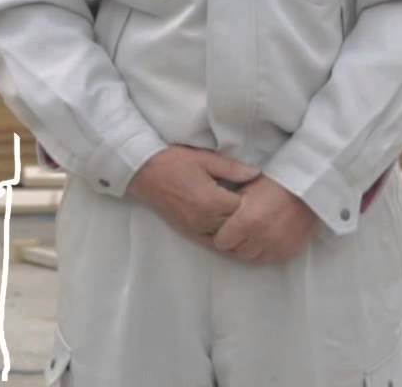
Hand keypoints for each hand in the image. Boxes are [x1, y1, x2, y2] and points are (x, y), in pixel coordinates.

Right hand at [127, 147, 258, 247]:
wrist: (144, 172)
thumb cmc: (174, 161)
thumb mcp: (205, 159)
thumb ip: (232, 168)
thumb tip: (257, 173)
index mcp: (211, 200)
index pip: (244, 209)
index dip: (253, 201)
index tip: (258, 192)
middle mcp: (204, 219)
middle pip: (237, 225)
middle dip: (246, 216)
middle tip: (255, 205)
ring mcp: (195, 229)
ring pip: (226, 237)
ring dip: (235, 229)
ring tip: (244, 218)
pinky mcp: (188, 232)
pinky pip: (212, 242)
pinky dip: (223, 239)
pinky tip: (231, 232)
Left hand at [211, 176, 319, 264]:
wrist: (309, 185)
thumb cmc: (275, 181)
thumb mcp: (246, 188)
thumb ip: (229, 207)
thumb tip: (214, 220)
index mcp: (247, 221)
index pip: (221, 242)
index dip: (222, 233)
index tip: (226, 226)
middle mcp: (261, 237)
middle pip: (236, 251)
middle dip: (236, 241)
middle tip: (242, 228)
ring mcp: (277, 246)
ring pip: (252, 257)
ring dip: (251, 247)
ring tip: (256, 231)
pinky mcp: (290, 251)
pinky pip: (270, 258)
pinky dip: (267, 249)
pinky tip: (269, 235)